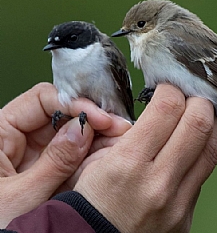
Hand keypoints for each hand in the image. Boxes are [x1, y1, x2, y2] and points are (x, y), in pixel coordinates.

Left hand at [0, 82, 131, 227]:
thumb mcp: (20, 197)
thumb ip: (54, 162)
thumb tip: (83, 131)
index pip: (41, 100)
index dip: (73, 104)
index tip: (98, 117)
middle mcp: (17, 143)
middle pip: (61, 117)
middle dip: (92, 123)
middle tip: (119, 130)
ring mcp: (34, 160)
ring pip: (73, 139)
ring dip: (98, 142)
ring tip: (118, 147)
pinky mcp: (47, 178)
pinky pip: (74, 162)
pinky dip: (92, 162)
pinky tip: (108, 162)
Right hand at [74, 84, 216, 232]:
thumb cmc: (86, 208)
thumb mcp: (91, 163)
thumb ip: (125, 134)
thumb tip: (156, 108)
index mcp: (128, 164)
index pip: (168, 108)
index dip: (171, 89)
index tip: (167, 88)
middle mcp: (159, 183)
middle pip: (200, 123)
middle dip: (198, 100)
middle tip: (189, 96)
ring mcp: (178, 202)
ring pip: (213, 148)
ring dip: (209, 125)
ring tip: (199, 115)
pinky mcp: (187, 216)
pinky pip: (205, 174)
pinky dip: (203, 152)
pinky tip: (194, 145)